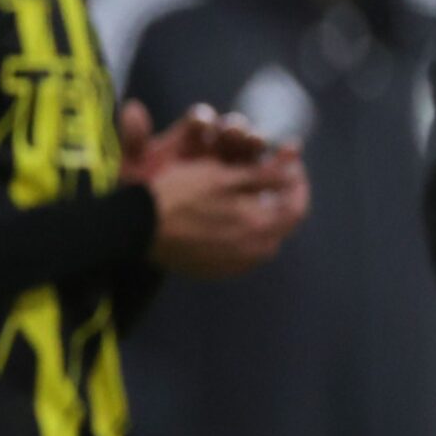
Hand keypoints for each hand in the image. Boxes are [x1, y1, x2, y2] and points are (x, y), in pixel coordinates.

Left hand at [120, 100, 272, 184]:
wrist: (156, 227)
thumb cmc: (143, 193)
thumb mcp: (132, 168)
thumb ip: (133, 139)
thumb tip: (132, 107)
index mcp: (187, 136)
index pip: (199, 121)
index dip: (202, 119)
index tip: (201, 123)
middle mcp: (214, 145)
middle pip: (231, 132)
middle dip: (236, 130)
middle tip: (237, 133)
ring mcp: (235, 163)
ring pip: (250, 149)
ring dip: (254, 144)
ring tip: (257, 143)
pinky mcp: (251, 182)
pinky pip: (264, 174)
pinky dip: (272, 169)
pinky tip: (274, 167)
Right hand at [147, 148, 309, 277]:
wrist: (138, 229)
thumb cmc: (179, 197)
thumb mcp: (223, 177)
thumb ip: (265, 177)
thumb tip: (293, 173)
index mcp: (261, 227)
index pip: (297, 207)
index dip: (296, 183)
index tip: (287, 165)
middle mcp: (254, 253)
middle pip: (279, 225)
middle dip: (277, 200)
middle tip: (265, 179)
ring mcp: (234, 265)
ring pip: (259, 238)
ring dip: (258, 217)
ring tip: (241, 197)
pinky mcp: (215, 270)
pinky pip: (239, 250)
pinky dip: (239, 232)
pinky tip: (221, 218)